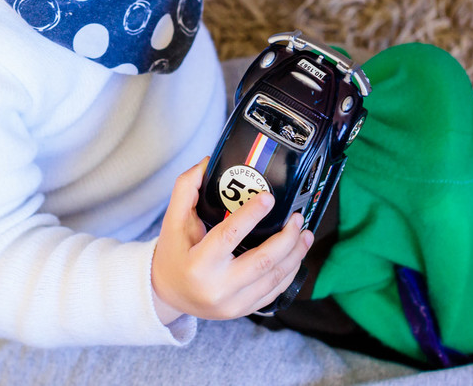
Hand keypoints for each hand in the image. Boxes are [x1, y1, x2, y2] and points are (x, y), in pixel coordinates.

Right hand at [151, 157, 312, 322]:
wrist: (167, 294)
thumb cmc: (173, 254)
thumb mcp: (172, 221)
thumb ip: (186, 189)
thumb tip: (208, 162)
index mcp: (198, 263)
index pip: (229, 236)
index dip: (251, 216)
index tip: (269, 198)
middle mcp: (217, 287)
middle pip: (262, 262)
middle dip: (286, 238)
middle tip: (297, 217)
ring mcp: (232, 304)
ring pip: (274, 278)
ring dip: (295, 254)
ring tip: (305, 234)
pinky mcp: (243, 310)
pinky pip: (274, 292)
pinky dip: (289, 272)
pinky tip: (296, 255)